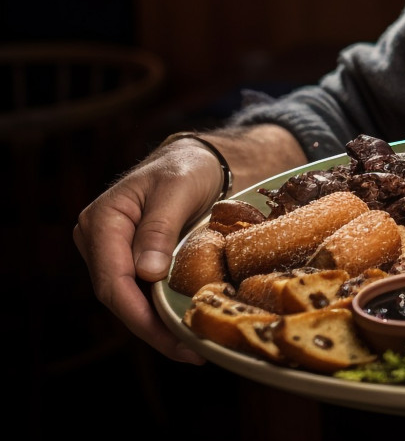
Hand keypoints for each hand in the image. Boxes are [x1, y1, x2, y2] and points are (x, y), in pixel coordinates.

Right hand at [72, 139, 225, 363]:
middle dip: (151, 328)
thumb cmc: (186, 168)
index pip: (111, 280)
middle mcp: (100, 241)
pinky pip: (142, 293)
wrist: (197, 161)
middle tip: (189, 351)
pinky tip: (186, 328)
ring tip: (192, 347)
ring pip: (130, 300)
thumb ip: (159, 228)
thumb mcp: (177, 190)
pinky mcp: (132, 261)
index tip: (168, 335)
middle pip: (119, 297)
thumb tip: (146, 274)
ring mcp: (113, 253)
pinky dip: (162, 311)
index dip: (137, 313)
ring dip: (158, 326)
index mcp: (103, 222)